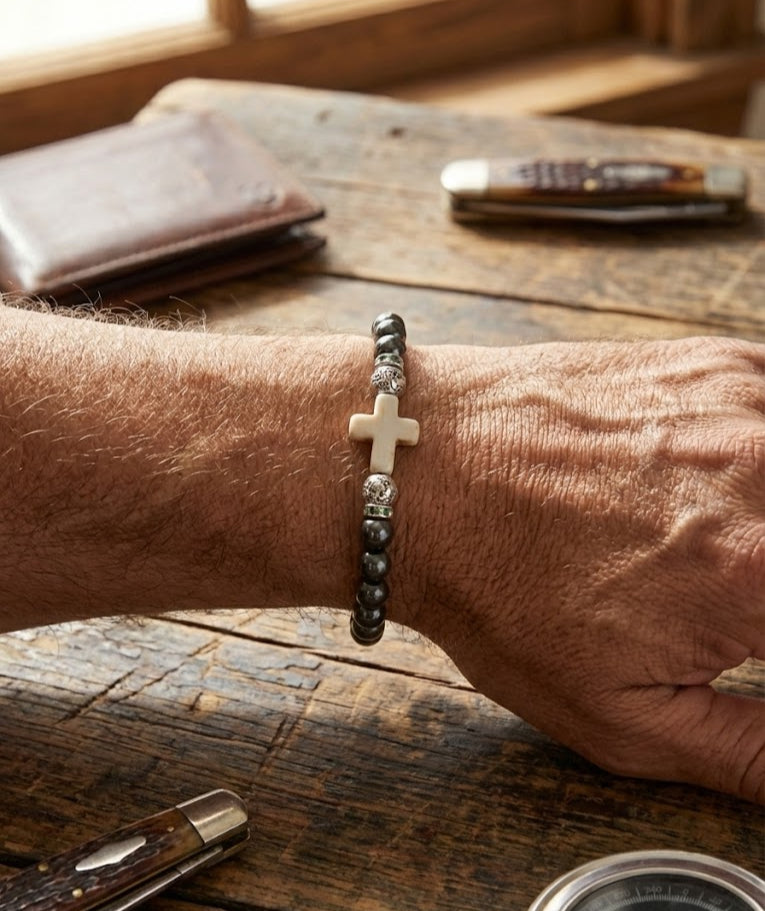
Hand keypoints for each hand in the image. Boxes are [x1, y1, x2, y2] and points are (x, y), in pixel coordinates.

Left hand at [400, 336, 764, 802]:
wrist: (422, 473)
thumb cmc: (496, 587)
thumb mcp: (617, 714)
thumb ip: (754, 753)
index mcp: (764, 574)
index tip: (757, 640)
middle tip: (743, 608)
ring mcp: (750, 404)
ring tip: (716, 557)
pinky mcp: (720, 365)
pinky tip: (737, 491)